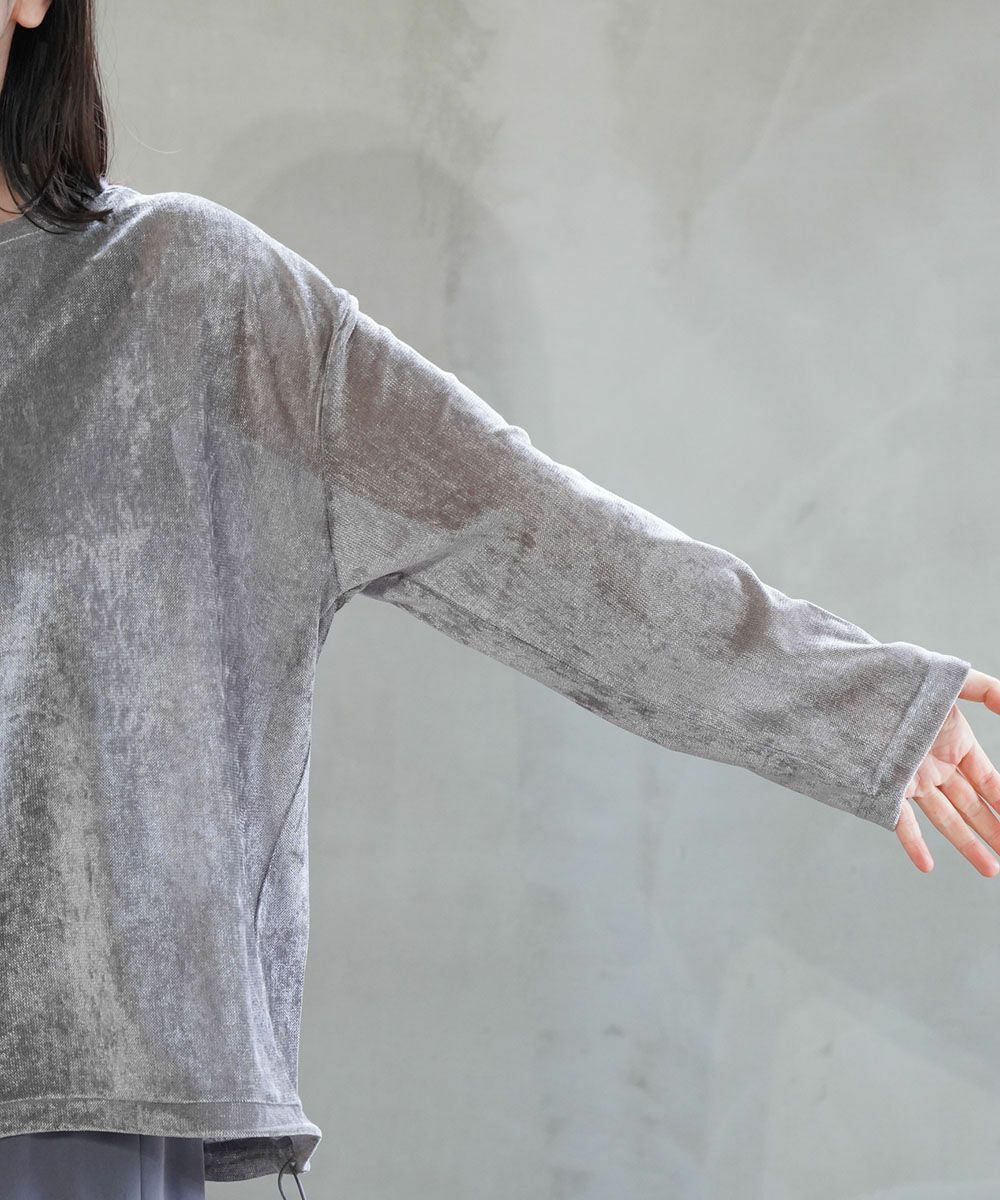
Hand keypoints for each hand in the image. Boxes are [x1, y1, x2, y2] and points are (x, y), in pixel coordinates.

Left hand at [894, 668, 999, 874]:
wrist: (855, 687)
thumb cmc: (901, 680)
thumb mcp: (949, 680)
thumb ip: (984, 689)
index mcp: (955, 745)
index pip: (990, 782)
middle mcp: (936, 767)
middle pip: (972, 806)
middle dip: (993, 831)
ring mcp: (912, 779)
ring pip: (946, 819)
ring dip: (967, 844)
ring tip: (990, 868)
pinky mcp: (886, 787)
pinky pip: (901, 821)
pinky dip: (913, 844)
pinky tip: (926, 865)